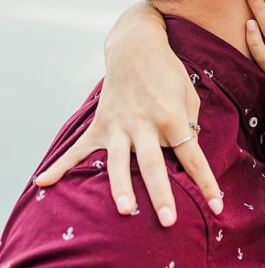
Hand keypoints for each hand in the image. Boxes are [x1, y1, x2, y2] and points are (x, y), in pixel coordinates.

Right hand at [35, 9, 222, 226]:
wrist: (137, 46)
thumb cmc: (168, 72)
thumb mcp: (189, 95)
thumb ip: (188, 125)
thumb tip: (186, 150)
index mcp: (172, 117)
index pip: (193, 157)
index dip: (206, 183)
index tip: (217, 206)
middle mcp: (145, 124)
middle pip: (155, 164)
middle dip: (161, 194)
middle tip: (168, 221)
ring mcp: (120, 125)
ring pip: (119, 161)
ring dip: (121, 186)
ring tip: (123, 210)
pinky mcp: (100, 124)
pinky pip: (78, 148)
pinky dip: (60, 166)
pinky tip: (44, 183)